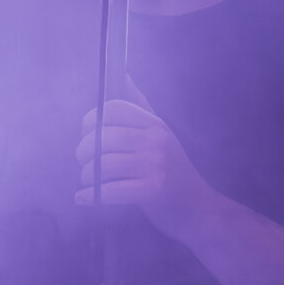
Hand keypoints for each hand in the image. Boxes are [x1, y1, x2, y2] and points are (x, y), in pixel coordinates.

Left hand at [76, 99, 214, 238]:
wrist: (200, 210)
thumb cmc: (174, 172)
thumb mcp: (162, 134)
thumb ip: (140, 107)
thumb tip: (123, 74)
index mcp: (155, 124)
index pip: (113, 109)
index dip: (91, 120)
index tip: (86, 133)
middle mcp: (156, 141)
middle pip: (103, 137)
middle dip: (84, 151)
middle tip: (83, 161)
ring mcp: (155, 165)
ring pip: (103, 164)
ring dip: (87, 175)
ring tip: (87, 181)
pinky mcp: (152, 191)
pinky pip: (110, 190)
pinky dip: (91, 195)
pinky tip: (85, 198)